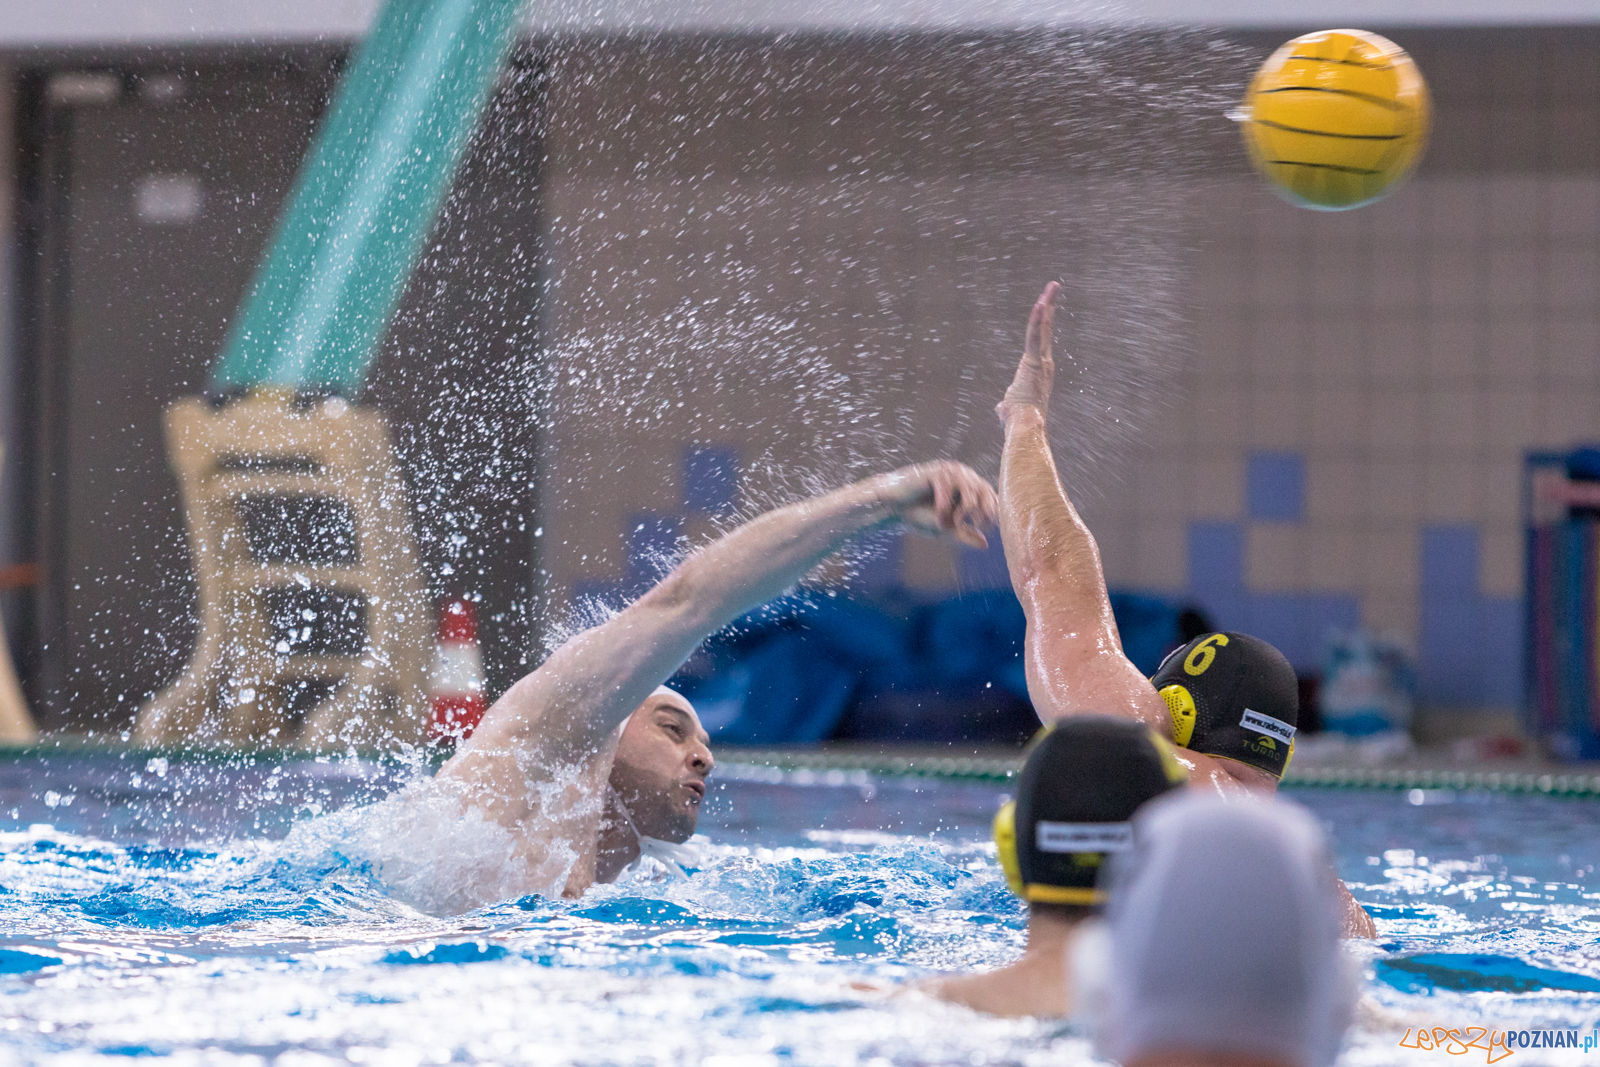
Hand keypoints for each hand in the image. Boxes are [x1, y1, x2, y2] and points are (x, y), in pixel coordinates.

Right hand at [873, 461, 997, 549]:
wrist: (894, 508)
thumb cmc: (920, 516)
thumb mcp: (946, 529)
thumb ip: (965, 535)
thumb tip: (986, 545)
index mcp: (970, 487)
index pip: (991, 496)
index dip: (991, 513)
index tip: (982, 529)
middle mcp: (964, 476)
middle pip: (984, 491)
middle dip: (979, 513)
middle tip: (969, 527)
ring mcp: (951, 472)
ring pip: (969, 490)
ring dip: (961, 511)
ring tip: (946, 524)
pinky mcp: (936, 471)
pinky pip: (948, 487)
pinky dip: (944, 505)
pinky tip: (938, 516)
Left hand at [995, 281, 1058, 422]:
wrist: (1025, 425)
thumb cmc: (1018, 419)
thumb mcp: (1009, 407)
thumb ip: (1005, 405)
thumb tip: (1000, 410)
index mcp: (1039, 369)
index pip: (1041, 340)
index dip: (1043, 322)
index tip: (1046, 306)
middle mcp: (1045, 362)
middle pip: (1046, 328)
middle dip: (1049, 305)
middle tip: (1054, 286)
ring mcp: (1041, 361)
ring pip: (1043, 328)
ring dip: (1047, 305)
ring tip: (1052, 286)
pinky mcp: (1033, 361)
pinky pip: (1035, 337)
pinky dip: (1037, 321)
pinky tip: (1041, 304)